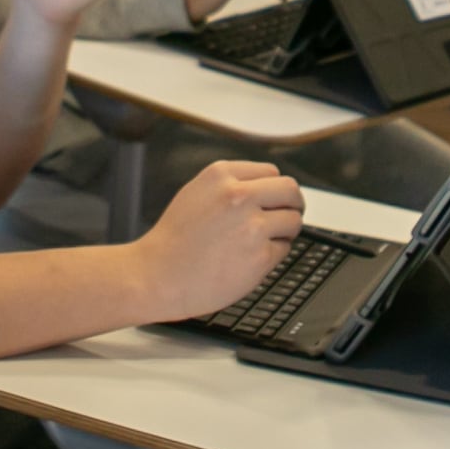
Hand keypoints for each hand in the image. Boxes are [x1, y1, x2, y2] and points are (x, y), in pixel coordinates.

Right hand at [132, 162, 306, 320]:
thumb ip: (230, 186)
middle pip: (290, 191)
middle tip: (289, 216)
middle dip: (293, 204)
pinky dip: (273, 255)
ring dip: (284, 232)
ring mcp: (252, 226)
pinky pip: (283, 249)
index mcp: (221, 176)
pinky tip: (249, 261)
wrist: (156, 276)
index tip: (275, 200)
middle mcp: (239, 195)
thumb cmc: (173, 242)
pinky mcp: (260, 256)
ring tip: (262, 243)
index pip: (271, 172)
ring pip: (293, 220)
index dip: (274, 189)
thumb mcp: (196, 193)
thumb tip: (266, 189)